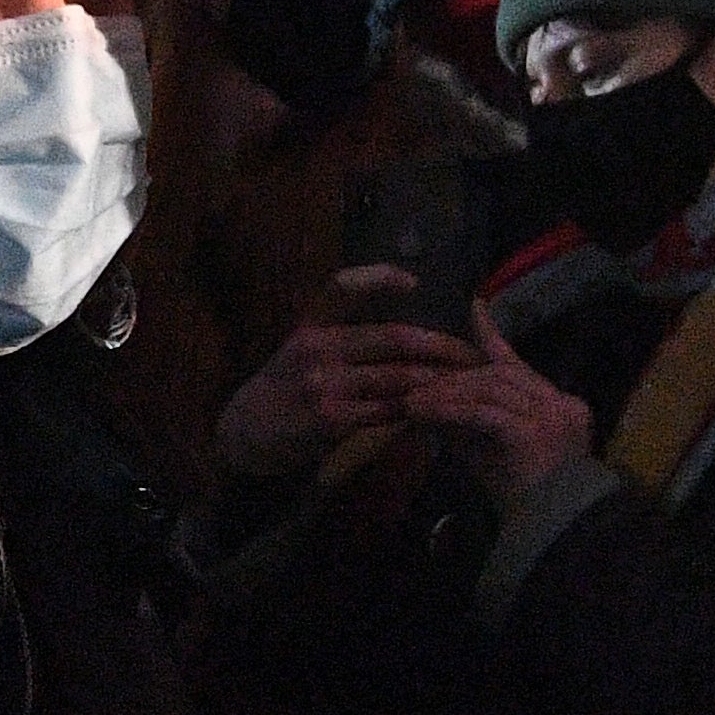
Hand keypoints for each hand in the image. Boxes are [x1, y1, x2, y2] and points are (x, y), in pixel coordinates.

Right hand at [214, 269, 476, 482]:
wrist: (243, 436)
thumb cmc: (283, 390)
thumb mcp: (300, 350)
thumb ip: (342, 336)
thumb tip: (404, 333)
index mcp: (310, 325)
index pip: (342, 285)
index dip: (379, 277)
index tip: (413, 280)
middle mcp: (315, 348)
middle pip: (391, 338)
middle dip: (438, 346)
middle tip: (471, 353)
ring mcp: (322, 384)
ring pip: (396, 379)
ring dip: (435, 383)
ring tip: (466, 385)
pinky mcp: (328, 420)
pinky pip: (385, 413)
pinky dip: (414, 413)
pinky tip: (435, 414)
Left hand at [397, 317, 595, 505]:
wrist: (546, 531)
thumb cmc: (520, 497)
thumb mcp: (489, 449)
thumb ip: (468, 419)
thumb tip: (428, 397)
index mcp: (558, 405)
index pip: (519, 364)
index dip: (492, 336)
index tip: (474, 308)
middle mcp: (561, 405)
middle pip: (501, 374)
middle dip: (456, 376)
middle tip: (417, 382)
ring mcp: (551, 419)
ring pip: (492, 388)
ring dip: (448, 393)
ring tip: (414, 401)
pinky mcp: (533, 436)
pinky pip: (485, 413)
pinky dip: (452, 410)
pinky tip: (426, 414)